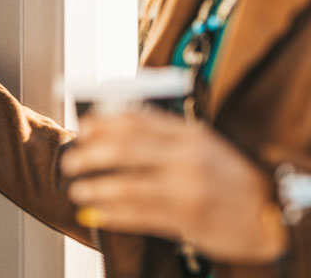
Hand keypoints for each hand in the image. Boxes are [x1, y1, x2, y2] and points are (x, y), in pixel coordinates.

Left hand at [60, 110, 286, 262]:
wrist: (269, 212)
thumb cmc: (227, 177)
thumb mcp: (201, 146)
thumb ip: (164, 135)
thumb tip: (115, 127)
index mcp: (190, 134)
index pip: (137, 120)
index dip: (103, 124)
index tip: (83, 129)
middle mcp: (188, 157)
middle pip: (126, 149)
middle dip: (90, 155)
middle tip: (71, 162)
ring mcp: (189, 189)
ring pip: (129, 186)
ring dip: (97, 188)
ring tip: (78, 190)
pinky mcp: (189, 219)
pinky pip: (141, 216)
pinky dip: (114, 215)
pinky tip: (97, 214)